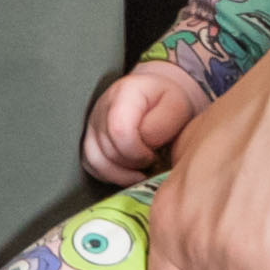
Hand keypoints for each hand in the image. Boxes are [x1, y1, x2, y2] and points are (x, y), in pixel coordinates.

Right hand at [79, 59, 202, 185]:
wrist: (161, 96)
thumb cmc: (169, 102)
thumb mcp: (178, 106)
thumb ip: (163, 124)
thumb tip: (145, 143)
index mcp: (124, 94)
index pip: (118, 131)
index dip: (137, 152)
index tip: (155, 155)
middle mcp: (102, 107)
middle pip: (108, 150)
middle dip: (134, 164)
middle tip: (153, 160)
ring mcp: (93, 124)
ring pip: (96, 161)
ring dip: (123, 174)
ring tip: (142, 170)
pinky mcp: (91, 139)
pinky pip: (93, 166)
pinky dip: (112, 175)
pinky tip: (131, 172)